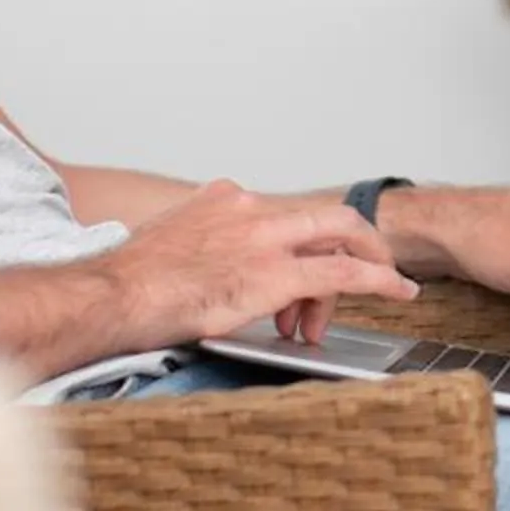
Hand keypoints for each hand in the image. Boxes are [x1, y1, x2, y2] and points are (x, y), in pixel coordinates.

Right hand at [99, 179, 416, 348]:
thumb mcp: (171, 243)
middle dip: (358, 240)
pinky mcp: (274, 274)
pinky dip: (380, 279)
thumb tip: (219, 265)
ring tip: (343, 311)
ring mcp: (264, 239)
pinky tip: (399, 291)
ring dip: (359, 273)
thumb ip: (206, 242)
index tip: (306, 269)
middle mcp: (249, 208)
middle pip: (325, 215)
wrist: (110, 297)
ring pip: (341, 238)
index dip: (303, 245)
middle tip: (371, 267)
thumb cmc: (129, 284)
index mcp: (224, 199)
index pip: (284, 214)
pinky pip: (345, 271)